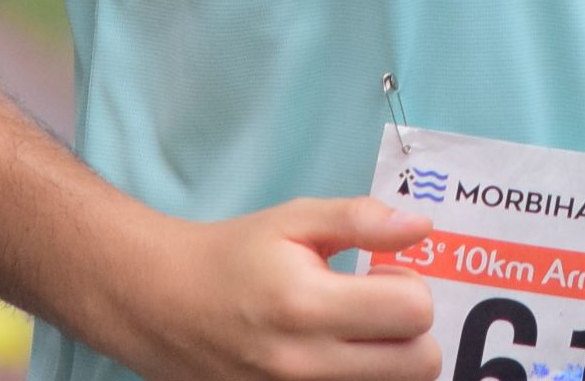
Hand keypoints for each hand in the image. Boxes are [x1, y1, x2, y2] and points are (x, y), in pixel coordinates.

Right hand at [114, 195, 441, 380]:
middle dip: (411, 330)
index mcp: (307, 304)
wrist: (162, 306)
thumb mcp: (293, 220)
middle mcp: (304, 365)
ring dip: (390, 360)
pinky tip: (338, 355)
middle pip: (419, 364)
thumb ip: (359, 219)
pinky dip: (362, 379)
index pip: (414, 311)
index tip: (378, 275)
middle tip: (374, 307)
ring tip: (354, 332)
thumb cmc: (233, 257)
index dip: (408, 284)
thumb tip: (421, 226)